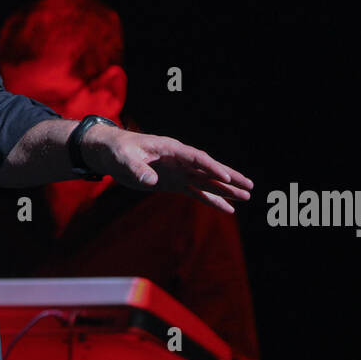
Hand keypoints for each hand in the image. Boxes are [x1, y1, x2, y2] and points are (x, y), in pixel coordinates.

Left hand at [83, 125, 252, 213]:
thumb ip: (138, 168)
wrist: (110, 153)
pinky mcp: (174, 184)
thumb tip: (151, 181)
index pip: (196, 158)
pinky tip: (228, 210)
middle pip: (209, 169)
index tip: (226, 177)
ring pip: (207, 182)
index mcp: (171, 149)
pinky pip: (197, 193)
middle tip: (250, 186)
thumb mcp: (124, 158)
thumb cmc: (118, 150)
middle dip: (230, 178)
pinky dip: (212, 201)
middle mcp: (180, 161)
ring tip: (246, 197)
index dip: (212, 167)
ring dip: (226, 191)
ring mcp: (179, 173)